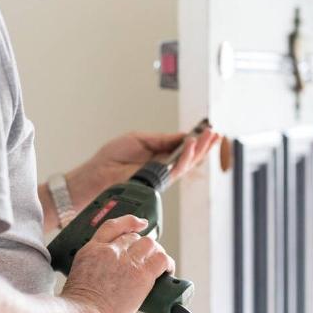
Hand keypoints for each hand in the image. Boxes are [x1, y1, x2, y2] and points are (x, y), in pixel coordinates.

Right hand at [60, 215, 174, 312]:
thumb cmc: (77, 309)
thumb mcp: (77, 278)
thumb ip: (93, 271)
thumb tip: (106, 282)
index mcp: (91, 250)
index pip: (113, 226)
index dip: (129, 222)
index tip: (139, 224)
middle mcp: (110, 251)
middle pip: (134, 237)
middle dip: (142, 247)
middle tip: (146, 260)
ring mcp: (126, 260)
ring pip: (149, 244)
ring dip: (155, 253)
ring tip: (158, 266)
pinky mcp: (141, 274)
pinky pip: (161, 260)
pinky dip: (167, 264)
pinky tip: (167, 272)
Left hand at [66, 127, 221, 210]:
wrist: (98, 173)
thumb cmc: (112, 157)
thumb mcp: (140, 139)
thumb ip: (162, 139)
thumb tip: (182, 136)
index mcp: (158, 155)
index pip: (182, 148)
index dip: (196, 140)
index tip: (207, 130)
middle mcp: (162, 167)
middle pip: (189, 158)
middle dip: (204, 146)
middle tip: (215, 134)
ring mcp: (161, 176)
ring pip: (187, 165)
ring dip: (199, 150)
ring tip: (209, 137)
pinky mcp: (157, 182)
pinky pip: (176, 171)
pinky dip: (186, 158)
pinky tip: (193, 147)